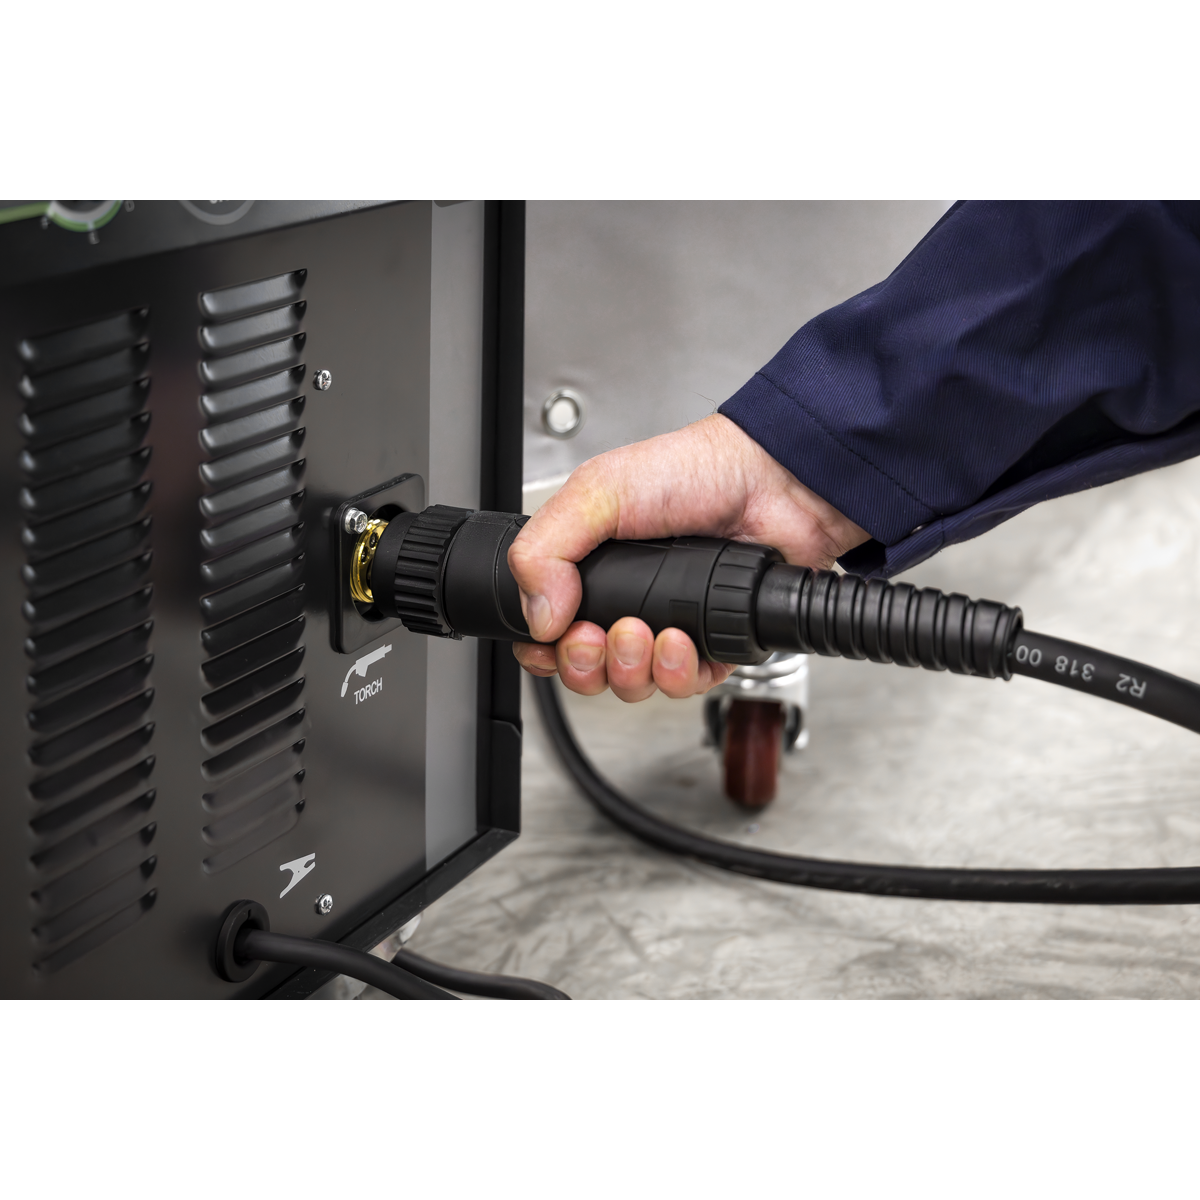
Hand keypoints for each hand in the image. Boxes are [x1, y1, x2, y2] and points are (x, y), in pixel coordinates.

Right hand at [508, 414, 869, 700]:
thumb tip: (535, 615)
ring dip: (631, 669)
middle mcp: (629, 600)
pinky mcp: (713, 643)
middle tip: (595, 637)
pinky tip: (681, 642)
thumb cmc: (694, 473)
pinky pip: (685, 685)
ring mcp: (672, 623)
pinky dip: (677, 672)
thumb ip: (547, 547)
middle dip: (585, 664)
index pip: (549, 630)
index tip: (550, 641)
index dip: (544, 650)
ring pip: (632, 684)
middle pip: (586, 668)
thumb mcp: (598, 492)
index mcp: (593, 568)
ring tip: (645, 633)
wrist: (773, 485)